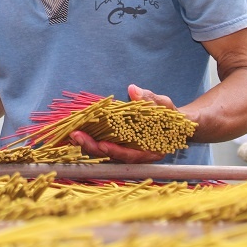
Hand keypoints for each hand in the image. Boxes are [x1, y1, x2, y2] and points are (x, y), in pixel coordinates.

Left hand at [66, 84, 182, 162]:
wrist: (174, 125)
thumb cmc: (171, 116)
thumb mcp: (165, 106)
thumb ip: (150, 100)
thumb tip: (133, 90)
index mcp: (150, 151)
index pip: (131, 155)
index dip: (116, 151)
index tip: (102, 144)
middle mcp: (136, 155)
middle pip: (112, 156)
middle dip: (93, 147)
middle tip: (76, 136)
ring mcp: (126, 150)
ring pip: (104, 152)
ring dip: (88, 144)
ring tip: (72, 134)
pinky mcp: (118, 143)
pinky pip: (103, 143)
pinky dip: (90, 138)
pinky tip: (78, 131)